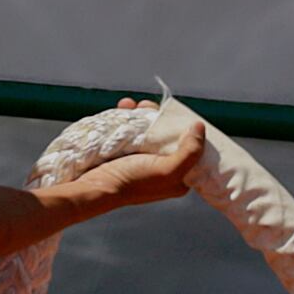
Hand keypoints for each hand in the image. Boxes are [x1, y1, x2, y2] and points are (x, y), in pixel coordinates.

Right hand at [30, 111, 206, 226]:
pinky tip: (124, 107)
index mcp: (177, 178)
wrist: (94, 187)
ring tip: (135, 105)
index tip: (178, 114)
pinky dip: (128, 116)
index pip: (189, 148)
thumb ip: (190, 151)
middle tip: (150, 107)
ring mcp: (141, 160)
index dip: (186, 129)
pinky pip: (130, 129)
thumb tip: (199, 127)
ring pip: (149, 129)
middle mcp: (161, 169)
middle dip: (161, 117)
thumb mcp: (168, 170)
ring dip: (143, 113)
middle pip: (168, 135)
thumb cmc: (132, 182)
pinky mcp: (123, 153)